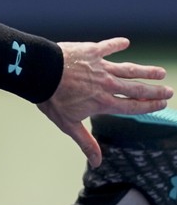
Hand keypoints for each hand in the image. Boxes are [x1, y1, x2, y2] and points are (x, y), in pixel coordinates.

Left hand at [37, 37, 172, 166]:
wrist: (41, 73)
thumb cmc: (52, 99)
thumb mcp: (68, 124)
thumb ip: (86, 142)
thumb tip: (97, 163)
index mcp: (103, 102)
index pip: (132, 106)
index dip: (148, 106)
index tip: (161, 104)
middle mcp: (107, 85)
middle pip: (136, 89)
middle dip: (154, 91)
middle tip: (168, 91)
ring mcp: (101, 67)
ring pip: (129, 69)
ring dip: (145, 70)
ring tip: (160, 72)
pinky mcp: (92, 51)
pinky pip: (108, 47)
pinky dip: (116, 44)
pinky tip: (126, 42)